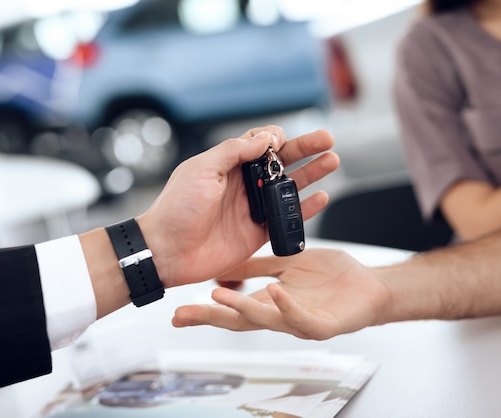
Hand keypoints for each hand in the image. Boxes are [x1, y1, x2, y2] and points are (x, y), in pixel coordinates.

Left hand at [138, 126, 339, 287]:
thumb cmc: (177, 208)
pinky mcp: (258, 233)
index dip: (275, 137)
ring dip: (312, 173)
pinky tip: (321, 197)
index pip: (259, 143)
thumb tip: (265, 138)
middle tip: (327, 139)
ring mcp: (253, 208)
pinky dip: (305, 209)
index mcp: (227, 165)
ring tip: (332, 160)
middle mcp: (243, 184)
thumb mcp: (201, 169)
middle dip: (306, 148)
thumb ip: (233, 151)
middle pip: (281, 162)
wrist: (168, 252)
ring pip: (289, 187)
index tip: (283, 139)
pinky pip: (286, 218)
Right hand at [172, 248, 387, 339]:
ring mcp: (301, 323)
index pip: (232, 310)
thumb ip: (257, 268)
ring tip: (218, 298)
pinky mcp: (323, 325)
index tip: (176, 312)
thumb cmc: (331, 277)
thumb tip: (224, 269)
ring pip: (266, 321)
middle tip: (182, 315)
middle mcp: (281, 316)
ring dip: (241, 309)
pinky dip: (287, 305)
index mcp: (270, 303)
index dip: (204, 312)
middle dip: (210, 319)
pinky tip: (274, 291)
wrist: (368, 285)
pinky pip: (302, 318)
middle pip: (240, 322)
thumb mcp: (286, 264)